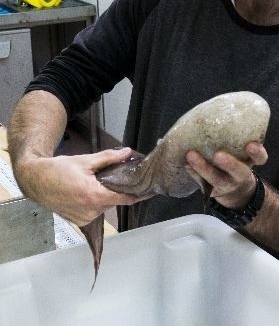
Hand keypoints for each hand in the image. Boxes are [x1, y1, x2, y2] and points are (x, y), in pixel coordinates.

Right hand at [15, 147, 138, 225]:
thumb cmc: (59, 169)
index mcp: (94, 196)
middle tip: (113, 177)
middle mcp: (90, 211)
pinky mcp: (79, 222)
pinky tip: (87, 192)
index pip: (125, 199)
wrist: (36, 180)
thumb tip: (128, 153)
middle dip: (116, 190)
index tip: (148, 190)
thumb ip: (109, 158)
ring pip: (104, 207)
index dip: (137, 194)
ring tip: (95, 183)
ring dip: (104, 196)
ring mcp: (84, 219)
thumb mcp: (86, 160)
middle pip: (114, 201)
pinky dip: (95, 203)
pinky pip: (95, 212)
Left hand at [186, 142, 267, 209]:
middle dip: (229, 164)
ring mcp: (226, 184)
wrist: (234, 188)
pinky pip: (201, 183)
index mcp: (250, 161)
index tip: (251, 144)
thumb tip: (217, 108)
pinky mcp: (212, 190)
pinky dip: (193, 173)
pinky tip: (185, 164)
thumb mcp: (240, 149)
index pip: (260, 158)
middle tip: (217, 155)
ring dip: (203, 167)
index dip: (257, 152)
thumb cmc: (235, 158)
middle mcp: (240, 174)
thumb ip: (235, 135)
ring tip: (191, 155)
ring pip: (216, 178)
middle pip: (239, 171)